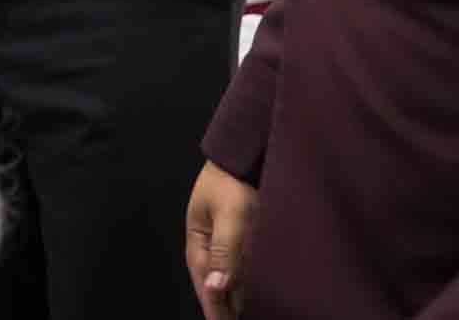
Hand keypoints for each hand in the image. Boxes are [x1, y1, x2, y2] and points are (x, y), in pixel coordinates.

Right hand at [186, 160, 257, 319]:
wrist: (241, 154)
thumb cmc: (232, 182)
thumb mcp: (229, 215)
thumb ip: (224, 252)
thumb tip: (216, 287)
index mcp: (199, 246)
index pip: (207, 288)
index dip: (217, 311)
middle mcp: (210, 250)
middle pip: (219, 289)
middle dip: (228, 308)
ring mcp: (225, 246)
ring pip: (232, 281)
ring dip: (240, 297)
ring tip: (254, 312)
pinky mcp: (240, 240)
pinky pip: (243, 269)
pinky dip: (249, 282)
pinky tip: (260, 293)